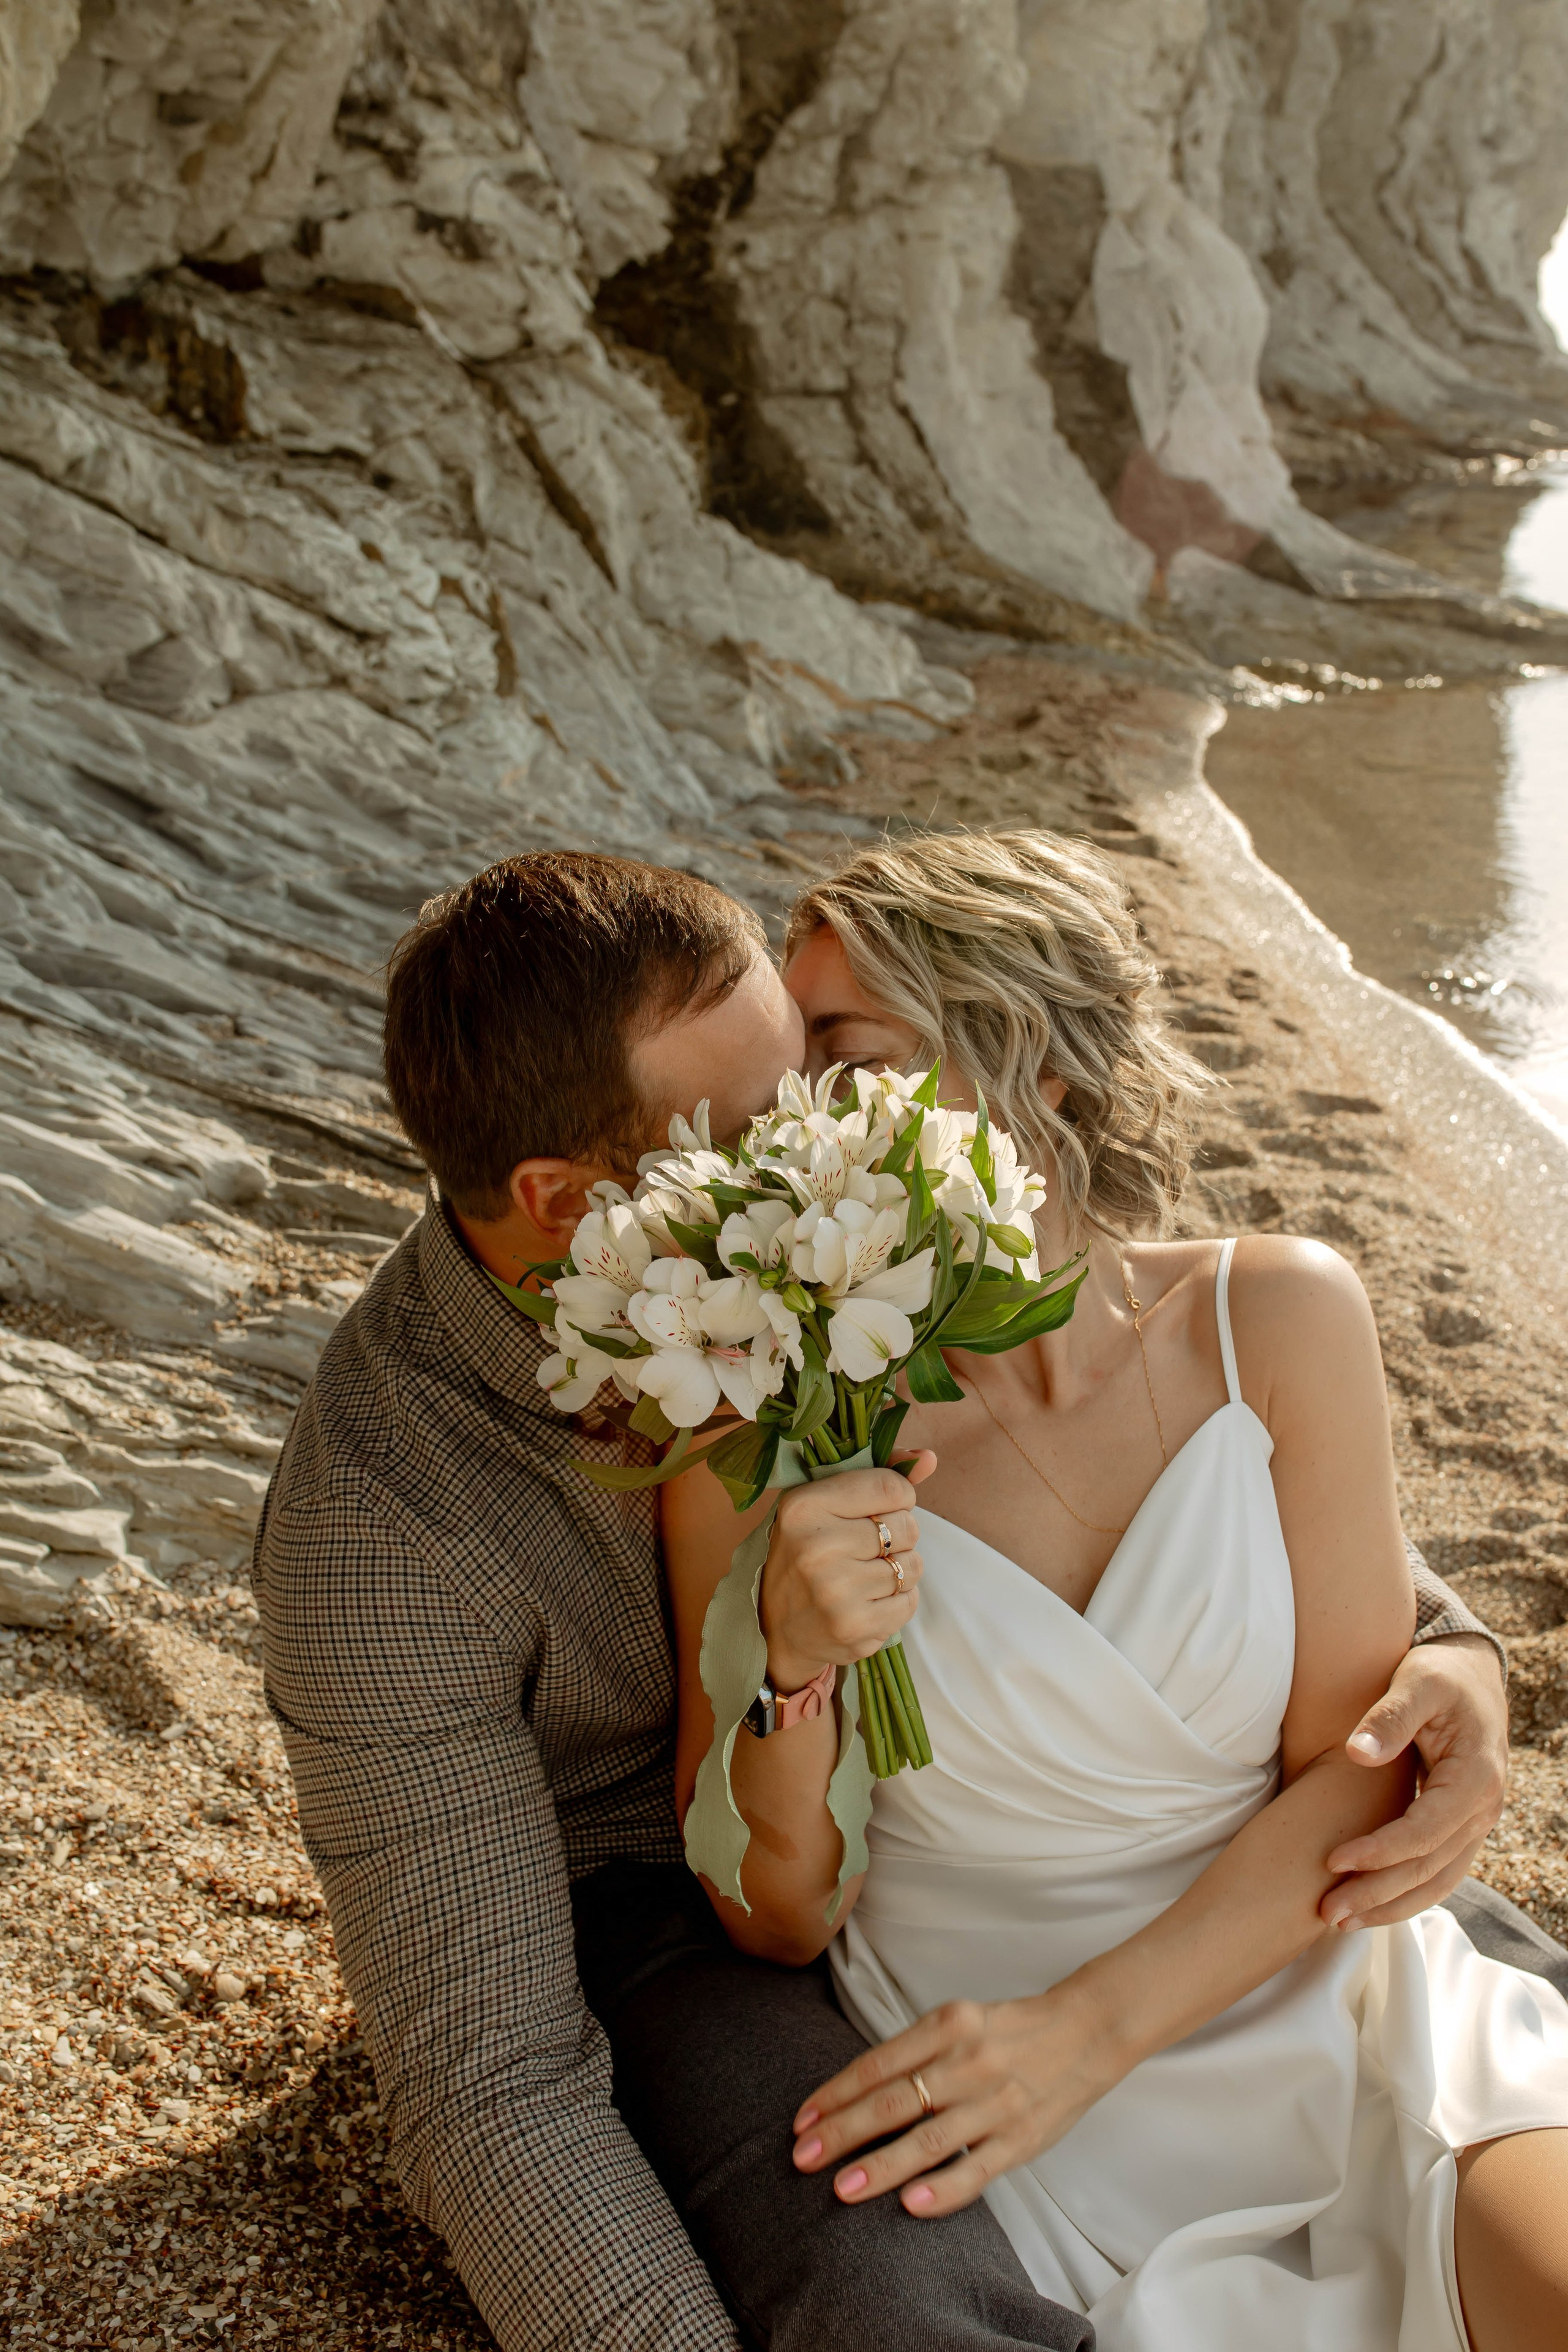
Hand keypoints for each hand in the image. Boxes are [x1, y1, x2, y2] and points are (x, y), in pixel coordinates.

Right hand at [760, 1456, 934, 1692]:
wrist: (776, 1630)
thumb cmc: (806, 1555)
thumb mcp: (823, 1506)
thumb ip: (877, 1476)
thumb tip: (928, 1457)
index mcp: (804, 1507)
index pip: (890, 1487)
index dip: (899, 1496)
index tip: (882, 1508)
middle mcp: (817, 1548)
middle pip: (907, 1526)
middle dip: (899, 1534)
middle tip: (869, 1546)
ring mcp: (836, 1592)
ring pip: (914, 1565)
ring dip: (900, 1568)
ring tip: (867, 1574)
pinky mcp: (855, 1627)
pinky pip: (910, 1601)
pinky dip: (899, 1599)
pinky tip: (870, 1600)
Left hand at [791, 1982, 1122, 2217]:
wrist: (1085, 2031)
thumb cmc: (1009, 2030)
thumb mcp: (958, 2021)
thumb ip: (915, 2052)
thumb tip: (856, 2092)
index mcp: (948, 2025)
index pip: (877, 2064)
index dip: (835, 2094)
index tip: (802, 2121)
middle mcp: (968, 2062)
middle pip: (894, 2102)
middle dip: (843, 2132)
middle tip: (803, 2158)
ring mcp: (996, 2103)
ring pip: (928, 2140)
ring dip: (881, 2167)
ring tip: (842, 2190)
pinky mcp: (1022, 2139)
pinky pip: (977, 2170)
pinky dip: (943, 2190)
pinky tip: (911, 2205)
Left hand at [1323, 1633, 1507, 1928]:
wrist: (1471, 1676)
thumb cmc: (1439, 1676)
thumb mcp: (1416, 1682)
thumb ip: (1389, 1716)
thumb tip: (1358, 1753)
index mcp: (1475, 1777)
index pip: (1425, 1831)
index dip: (1380, 1850)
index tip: (1332, 1859)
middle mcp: (1483, 1809)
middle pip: (1429, 1867)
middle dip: (1377, 1893)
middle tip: (1327, 1911)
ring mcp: (1477, 1822)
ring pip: (1437, 1881)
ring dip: (1390, 1905)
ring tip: (1340, 1922)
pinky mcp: (1462, 1827)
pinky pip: (1438, 1872)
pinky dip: (1405, 1893)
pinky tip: (1368, 1905)